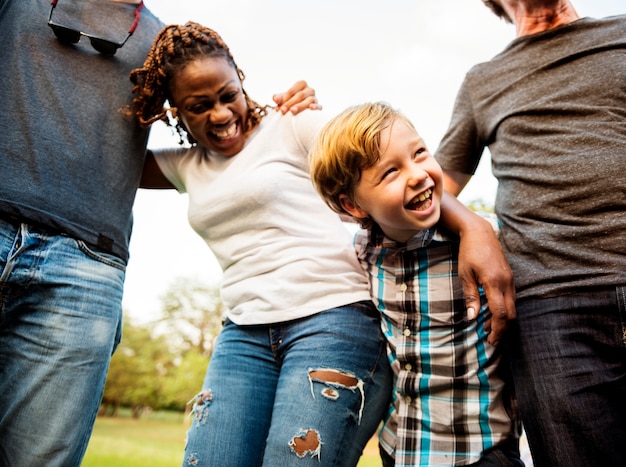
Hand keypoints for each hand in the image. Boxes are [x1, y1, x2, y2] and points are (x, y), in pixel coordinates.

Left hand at [273, 80, 321, 114]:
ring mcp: (315, 97)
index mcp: (301, 84)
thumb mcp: (284, 99)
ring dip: (300, 106)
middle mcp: (309, 90)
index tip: (278, 107)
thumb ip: (279, 98)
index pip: (292, 90)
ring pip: (309, 100)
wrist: (301, 111)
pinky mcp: (319, 106)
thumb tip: (275, 99)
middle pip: (300, 95)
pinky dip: (315, 106)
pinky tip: (310, 108)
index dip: (285, 98)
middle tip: (282, 111)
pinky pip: (319, 106)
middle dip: (290, 103)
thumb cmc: (291, 103)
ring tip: (292, 111)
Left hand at [457, 216, 515, 345]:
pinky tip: (492, 313)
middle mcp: (507, 282)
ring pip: (512, 307)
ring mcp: (510, 280)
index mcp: (494, 282)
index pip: (500, 313)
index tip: (489, 339)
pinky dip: (504, 309)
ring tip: (488, 330)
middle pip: (510, 314)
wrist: (480, 233)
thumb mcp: (465, 274)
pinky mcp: (510, 278)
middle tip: (491, 340)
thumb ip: (471, 296)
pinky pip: (511, 298)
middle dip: (502, 330)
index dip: (496, 329)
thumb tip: (473, 318)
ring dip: (503, 320)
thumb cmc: (469, 252)